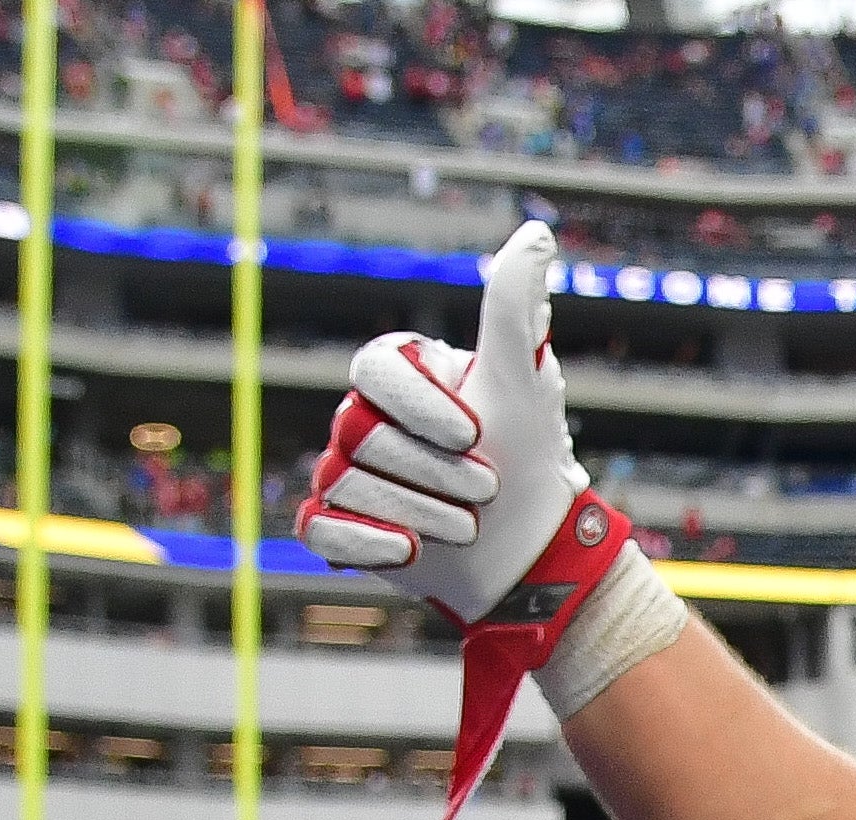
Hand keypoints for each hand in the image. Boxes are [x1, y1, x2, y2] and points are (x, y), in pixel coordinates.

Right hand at [295, 219, 583, 624]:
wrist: (532, 550)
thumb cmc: (527, 457)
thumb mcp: (522, 379)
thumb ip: (514, 305)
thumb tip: (535, 232)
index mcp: (398, 376)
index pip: (373, 369)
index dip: (419, 406)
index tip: (474, 434)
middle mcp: (363, 418)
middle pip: (360, 433)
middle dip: (435, 471)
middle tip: (486, 488)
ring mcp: (346, 473)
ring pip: (346, 483)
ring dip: (422, 511)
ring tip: (467, 523)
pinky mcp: (341, 530)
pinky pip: (320, 529)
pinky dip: (365, 543)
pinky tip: (409, 551)